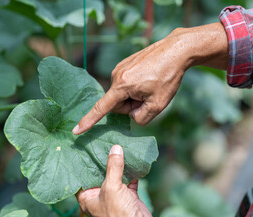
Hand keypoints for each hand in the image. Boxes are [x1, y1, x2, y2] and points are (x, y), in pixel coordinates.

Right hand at [72, 22, 227, 134]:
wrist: (175, 50)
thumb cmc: (168, 77)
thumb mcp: (158, 104)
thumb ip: (141, 117)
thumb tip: (131, 115)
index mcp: (122, 85)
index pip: (102, 108)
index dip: (89, 120)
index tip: (76, 130)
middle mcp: (116, 75)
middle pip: (117, 102)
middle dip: (131, 105)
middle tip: (149, 97)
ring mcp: (120, 68)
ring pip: (122, 93)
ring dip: (134, 96)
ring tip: (150, 86)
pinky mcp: (125, 64)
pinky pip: (125, 84)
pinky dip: (135, 87)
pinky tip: (148, 80)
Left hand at [76, 145, 167, 216]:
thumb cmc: (118, 214)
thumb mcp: (111, 187)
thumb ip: (113, 167)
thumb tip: (115, 148)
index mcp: (87, 198)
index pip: (80, 179)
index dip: (81, 165)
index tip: (83, 149)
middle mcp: (99, 196)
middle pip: (99, 175)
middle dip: (102, 161)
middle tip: (101, 144)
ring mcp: (114, 196)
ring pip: (114, 177)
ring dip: (117, 165)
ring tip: (117, 147)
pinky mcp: (127, 196)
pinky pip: (128, 181)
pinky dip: (131, 172)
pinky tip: (132, 160)